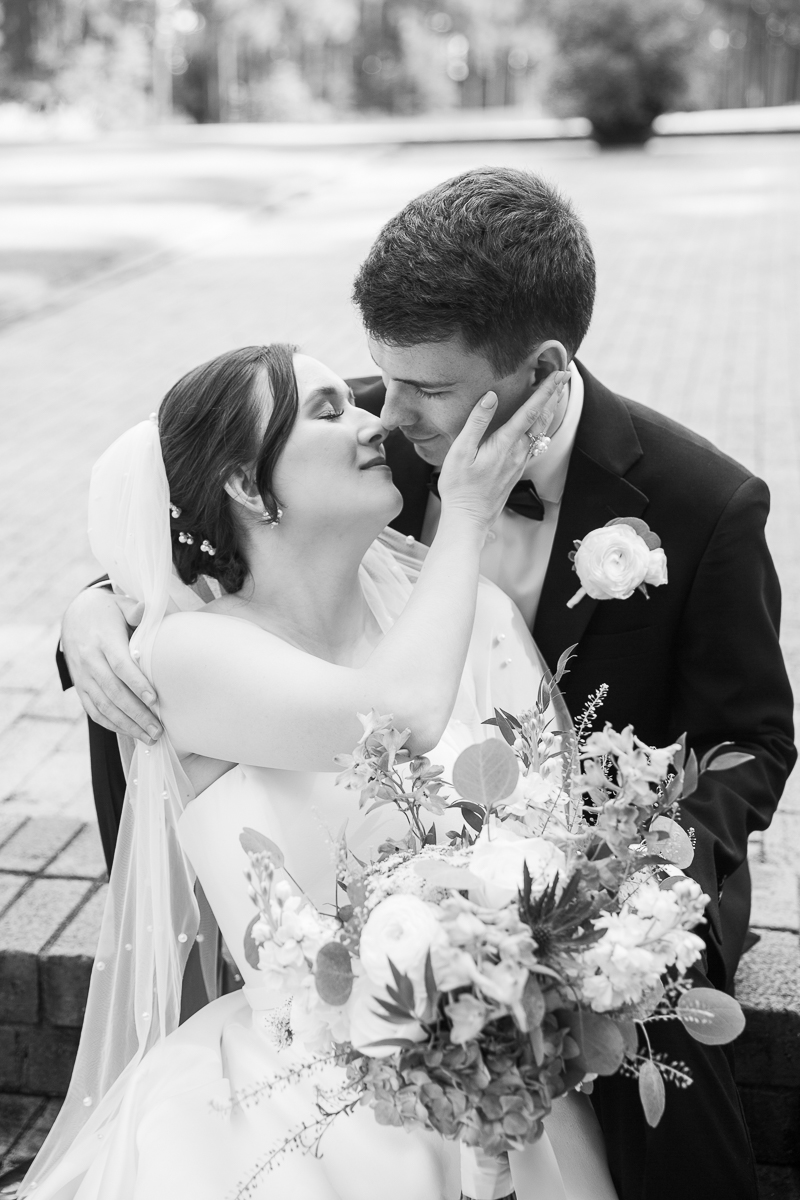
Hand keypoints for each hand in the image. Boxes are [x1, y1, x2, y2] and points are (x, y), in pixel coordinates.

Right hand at [61, 587, 162, 742]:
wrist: (75, 615)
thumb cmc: (108, 612)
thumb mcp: (120, 604)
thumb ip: (134, 610)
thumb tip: (144, 610)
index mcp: (103, 640)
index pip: (120, 665)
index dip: (137, 683)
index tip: (154, 699)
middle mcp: (89, 661)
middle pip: (113, 692)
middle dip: (136, 713)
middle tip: (158, 729)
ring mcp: (83, 677)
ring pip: (103, 706)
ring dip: (126, 725)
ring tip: (149, 736)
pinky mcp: (80, 687)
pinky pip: (94, 711)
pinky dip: (111, 724)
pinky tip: (130, 732)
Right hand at [437, 370, 567, 529]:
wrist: (468, 518)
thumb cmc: (460, 487)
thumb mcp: (461, 452)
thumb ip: (477, 422)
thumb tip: (491, 397)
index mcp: (505, 444)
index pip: (530, 411)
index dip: (545, 391)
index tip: (558, 374)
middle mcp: (518, 452)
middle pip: (542, 419)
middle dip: (554, 395)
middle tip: (564, 376)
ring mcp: (519, 463)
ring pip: (540, 431)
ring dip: (549, 410)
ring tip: (556, 394)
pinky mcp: (516, 470)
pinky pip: (534, 443)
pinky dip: (541, 426)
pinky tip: (539, 424)